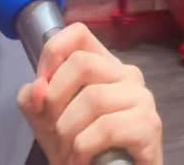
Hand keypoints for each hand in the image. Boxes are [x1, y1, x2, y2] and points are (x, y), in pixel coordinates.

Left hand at [18, 23, 161, 164]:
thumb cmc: (80, 147)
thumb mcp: (47, 119)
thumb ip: (34, 98)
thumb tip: (37, 89)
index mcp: (104, 64)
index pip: (78, 32)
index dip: (53, 53)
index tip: (41, 86)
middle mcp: (126, 74)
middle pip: (81, 63)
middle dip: (55, 100)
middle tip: (53, 129)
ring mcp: (142, 97)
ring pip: (92, 97)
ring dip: (68, 132)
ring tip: (67, 152)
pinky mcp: (149, 125)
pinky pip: (107, 127)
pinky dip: (83, 148)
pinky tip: (81, 160)